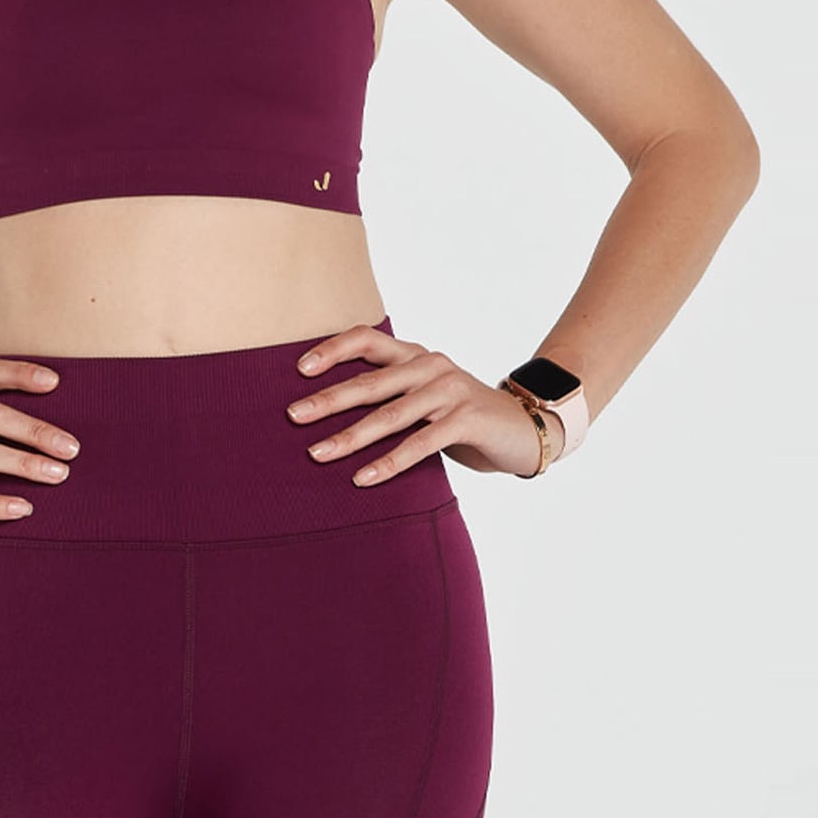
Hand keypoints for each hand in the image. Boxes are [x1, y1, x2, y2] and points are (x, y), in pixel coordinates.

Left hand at [284, 324, 544, 480]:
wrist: (524, 430)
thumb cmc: (461, 417)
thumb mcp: (424, 399)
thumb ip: (390, 397)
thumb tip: (325, 412)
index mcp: (415, 355)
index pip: (367, 339)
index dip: (332, 350)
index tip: (298, 370)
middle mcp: (430, 366)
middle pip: (371, 381)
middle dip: (328, 400)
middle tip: (293, 416)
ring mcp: (450, 390)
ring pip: (390, 414)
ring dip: (350, 437)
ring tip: (317, 454)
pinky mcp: (466, 418)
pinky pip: (419, 442)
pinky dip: (389, 462)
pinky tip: (363, 478)